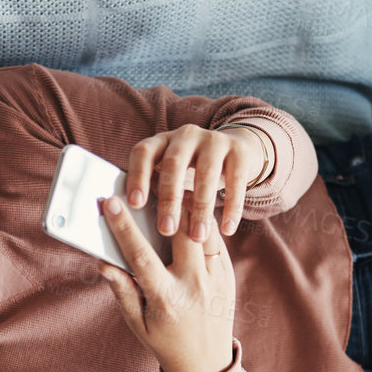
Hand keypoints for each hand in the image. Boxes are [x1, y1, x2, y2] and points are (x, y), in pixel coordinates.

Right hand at [94, 193, 236, 371]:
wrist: (207, 364)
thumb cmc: (166, 341)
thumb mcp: (137, 323)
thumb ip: (121, 290)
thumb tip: (103, 261)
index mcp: (166, 298)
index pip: (141, 255)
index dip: (123, 227)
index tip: (110, 202)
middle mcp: (194, 285)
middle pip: (180, 230)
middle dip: (164, 204)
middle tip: (147, 184)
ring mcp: (215, 278)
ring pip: (203, 229)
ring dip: (186, 208)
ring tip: (168, 193)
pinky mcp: (228, 273)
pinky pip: (216, 238)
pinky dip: (201, 223)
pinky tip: (187, 213)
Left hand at [121, 124, 267, 242]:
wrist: (238, 151)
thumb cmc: (193, 173)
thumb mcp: (172, 175)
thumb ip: (155, 190)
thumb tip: (132, 224)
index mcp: (162, 141)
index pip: (143, 152)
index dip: (138, 176)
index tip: (134, 204)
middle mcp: (186, 135)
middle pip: (173, 164)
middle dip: (169, 199)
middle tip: (166, 230)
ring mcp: (214, 140)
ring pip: (205, 173)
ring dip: (201, 208)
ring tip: (198, 236)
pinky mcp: (239, 151)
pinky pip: (235, 180)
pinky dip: (231, 207)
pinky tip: (227, 230)